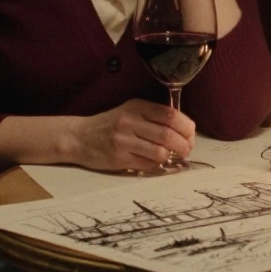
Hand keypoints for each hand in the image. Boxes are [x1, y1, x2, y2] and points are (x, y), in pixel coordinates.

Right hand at [69, 99, 195, 171]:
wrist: (79, 137)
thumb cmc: (110, 124)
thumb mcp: (131, 110)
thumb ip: (154, 115)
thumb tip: (184, 128)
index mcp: (136, 107)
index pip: (170, 115)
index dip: (186, 126)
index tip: (190, 134)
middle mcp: (129, 122)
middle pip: (168, 135)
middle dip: (184, 144)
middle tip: (187, 149)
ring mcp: (123, 141)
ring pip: (159, 152)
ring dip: (172, 156)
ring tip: (173, 155)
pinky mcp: (119, 159)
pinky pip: (148, 164)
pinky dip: (157, 164)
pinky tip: (155, 160)